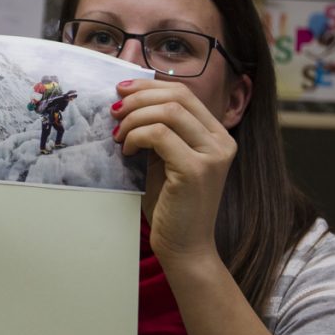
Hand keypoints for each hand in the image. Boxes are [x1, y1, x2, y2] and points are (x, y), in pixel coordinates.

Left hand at [111, 78, 235, 264]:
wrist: (185, 247)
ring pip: (167, 112)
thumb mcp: (166, 160)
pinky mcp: (195, 170)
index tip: (122, 92)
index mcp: (217, 135)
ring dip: (134, 118)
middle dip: (138, 98)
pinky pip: (159, 135)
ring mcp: (212, 155)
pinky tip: (127, 150)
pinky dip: (136, 136)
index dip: (149, 86)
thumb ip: (160, 132)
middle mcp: (221, 141)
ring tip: (118, 135)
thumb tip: (129, 103)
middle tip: (114, 110)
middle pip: (177, 96)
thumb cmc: (171, 206)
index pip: (184, 94)